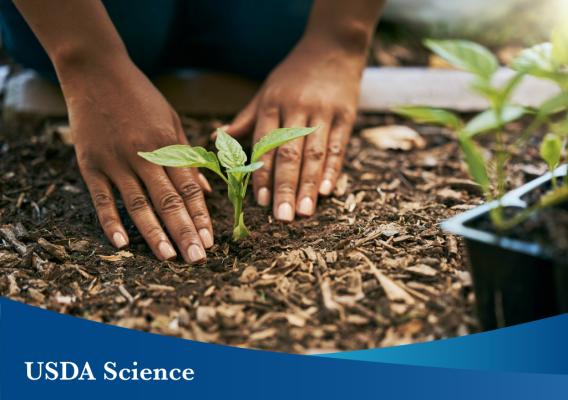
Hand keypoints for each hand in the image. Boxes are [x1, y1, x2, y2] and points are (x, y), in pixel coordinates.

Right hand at [61, 59, 212, 262]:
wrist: (96, 71)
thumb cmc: (140, 97)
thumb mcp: (172, 121)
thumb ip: (187, 157)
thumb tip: (205, 193)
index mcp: (168, 144)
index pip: (189, 188)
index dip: (200, 217)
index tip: (210, 240)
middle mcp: (144, 155)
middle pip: (168, 201)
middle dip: (184, 232)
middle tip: (196, 258)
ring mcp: (115, 161)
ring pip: (138, 204)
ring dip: (154, 233)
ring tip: (168, 257)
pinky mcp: (91, 164)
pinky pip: (102, 198)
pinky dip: (111, 221)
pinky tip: (122, 243)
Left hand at [227, 35, 364, 220]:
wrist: (333, 45)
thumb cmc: (293, 74)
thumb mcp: (265, 91)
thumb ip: (245, 119)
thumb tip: (215, 139)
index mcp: (272, 105)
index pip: (265, 145)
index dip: (262, 174)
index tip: (260, 202)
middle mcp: (297, 109)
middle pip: (289, 154)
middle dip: (285, 187)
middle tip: (282, 218)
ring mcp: (323, 112)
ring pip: (315, 154)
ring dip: (309, 185)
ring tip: (304, 212)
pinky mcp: (346, 114)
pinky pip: (338, 146)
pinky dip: (332, 170)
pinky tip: (326, 191)